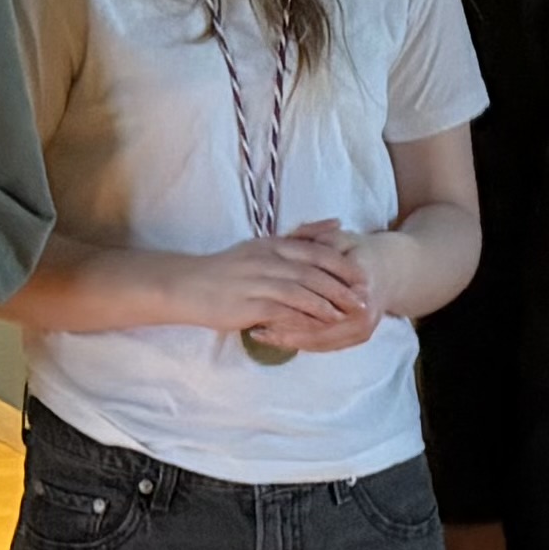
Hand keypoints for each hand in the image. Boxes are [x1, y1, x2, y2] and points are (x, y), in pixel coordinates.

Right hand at [167, 233, 369, 347]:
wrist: (186, 285)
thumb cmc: (226, 269)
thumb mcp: (263, 245)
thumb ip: (300, 235)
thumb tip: (336, 222)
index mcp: (272, 245)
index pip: (316, 252)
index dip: (342, 265)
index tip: (362, 277)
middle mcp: (267, 260)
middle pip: (313, 273)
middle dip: (340, 287)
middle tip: (361, 300)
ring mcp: (256, 282)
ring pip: (300, 292)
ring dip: (325, 304)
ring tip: (343, 315)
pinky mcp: (247, 304)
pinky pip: (281, 311)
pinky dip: (302, 319)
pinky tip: (315, 327)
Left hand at [253, 221, 388, 357]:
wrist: (389, 271)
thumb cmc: (357, 251)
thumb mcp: (336, 238)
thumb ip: (313, 238)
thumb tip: (290, 240)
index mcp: (358, 282)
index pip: (319, 298)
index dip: (289, 301)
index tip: (261, 300)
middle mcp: (363, 310)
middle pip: (318, 327)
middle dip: (284, 329)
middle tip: (253, 326)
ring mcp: (363, 328)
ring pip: (319, 340)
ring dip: (288, 339)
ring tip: (257, 334)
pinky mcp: (358, 337)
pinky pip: (324, 345)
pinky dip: (299, 343)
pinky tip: (275, 339)